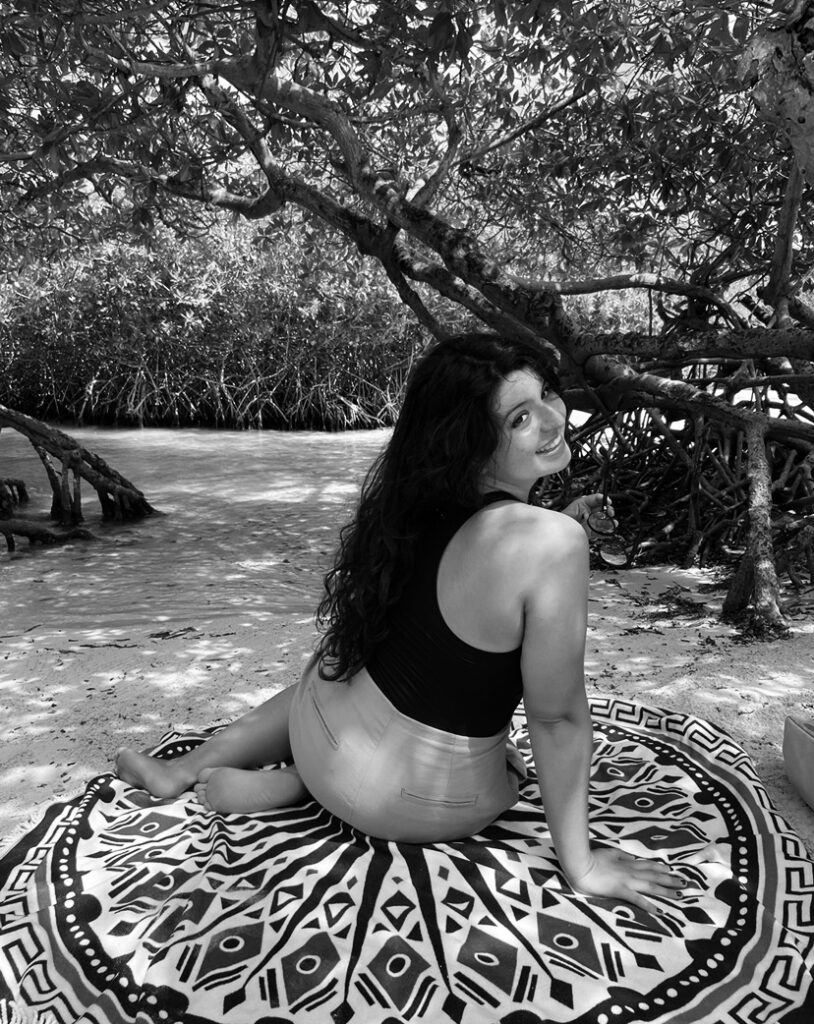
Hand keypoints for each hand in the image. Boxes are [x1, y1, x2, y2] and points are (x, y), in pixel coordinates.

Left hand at [561, 493, 614, 538]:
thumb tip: (601, 497)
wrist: (562, 529)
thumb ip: (590, 500)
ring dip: (610, 522)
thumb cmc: (566, 516)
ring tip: (613, 523)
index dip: (604, 500)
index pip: (598, 501)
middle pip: (603, 511)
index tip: (608, 501)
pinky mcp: (591, 532)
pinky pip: (601, 532)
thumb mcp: (578, 504)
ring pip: (604, 522)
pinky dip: (606, 532)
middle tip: (610, 512)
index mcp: (587, 505)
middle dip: (609, 511)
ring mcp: (591, 523)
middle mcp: (590, 513)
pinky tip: (609, 530)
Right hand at [567, 848, 685, 913]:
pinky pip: (638, 899)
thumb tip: (630, 856)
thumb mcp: (608, 852)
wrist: (580, 865)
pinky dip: (649, 905)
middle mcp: (631, 871)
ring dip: (666, 891)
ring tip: (680, 895)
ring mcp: (627, 881)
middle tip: (686, 883)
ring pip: (651, 886)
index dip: (660, 868)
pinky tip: (660, 911)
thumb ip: (620, 854)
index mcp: (626, 862)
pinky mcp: (621, 890)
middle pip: (654, 876)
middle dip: (671, 880)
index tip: (672, 870)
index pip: (647, 865)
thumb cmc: (591, 858)